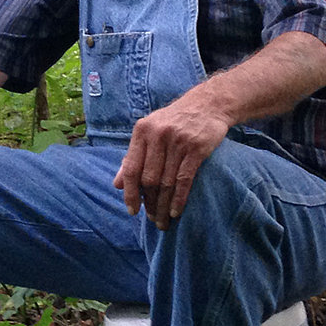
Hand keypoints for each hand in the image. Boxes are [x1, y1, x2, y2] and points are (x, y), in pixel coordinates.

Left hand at [114, 99, 231, 228]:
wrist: (208, 104)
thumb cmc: (174, 121)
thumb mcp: (149, 132)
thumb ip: (133, 157)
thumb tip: (117, 185)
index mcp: (142, 131)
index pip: (132, 168)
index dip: (130, 193)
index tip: (132, 211)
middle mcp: (158, 135)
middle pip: (149, 178)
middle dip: (150, 203)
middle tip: (153, 219)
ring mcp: (178, 141)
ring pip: (166, 182)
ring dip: (164, 205)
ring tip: (163, 221)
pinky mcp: (197, 148)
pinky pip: (184, 180)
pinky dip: (179, 199)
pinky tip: (176, 212)